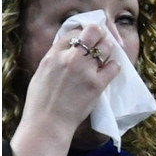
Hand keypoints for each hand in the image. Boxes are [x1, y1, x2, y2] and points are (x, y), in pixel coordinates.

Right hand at [6, 23, 123, 155]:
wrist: (47, 123)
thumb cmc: (41, 101)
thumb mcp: (42, 72)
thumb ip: (56, 57)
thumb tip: (70, 46)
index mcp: (53, 55)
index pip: (74, 32)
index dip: (83, 34)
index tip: (87, 40)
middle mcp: (70, 58)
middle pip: (94, 32)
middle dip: (100, 34)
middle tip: (102, 42)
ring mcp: (85, 70)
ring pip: (106, 47)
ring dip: (108, 51)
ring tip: (104, 58)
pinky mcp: (97, 84)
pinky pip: (114, 66)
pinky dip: (113, 67)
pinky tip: (108, 71)